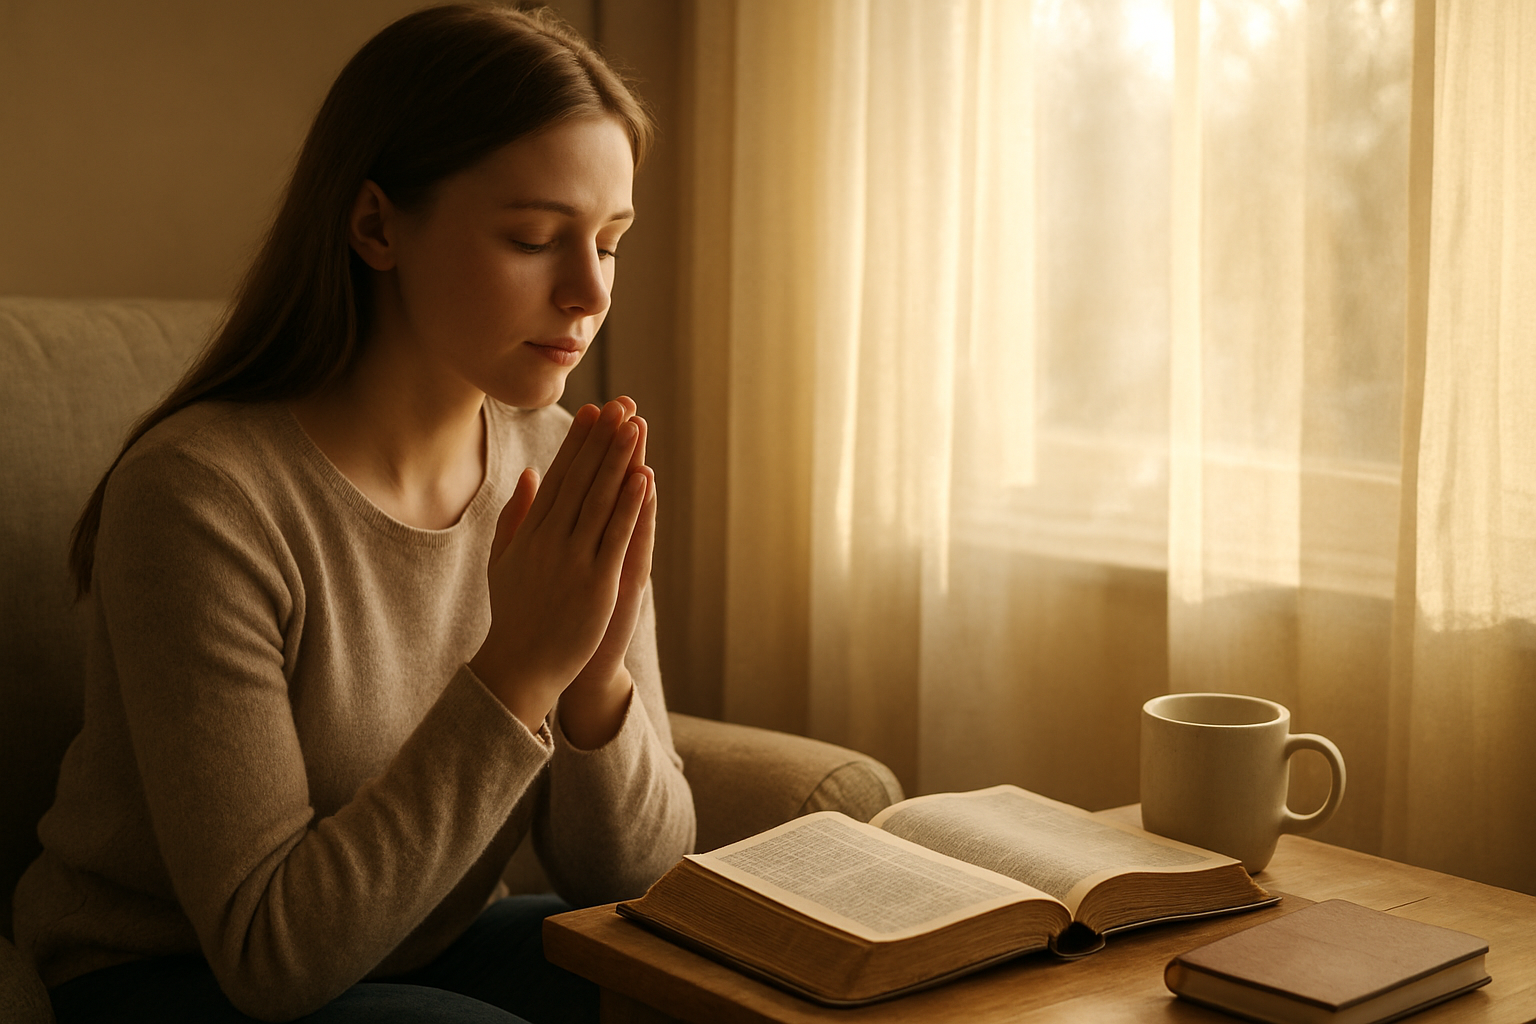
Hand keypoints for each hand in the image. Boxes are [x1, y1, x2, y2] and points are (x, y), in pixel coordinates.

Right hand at [470, 399, 649, 731]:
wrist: (519, 666)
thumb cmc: (514, 614)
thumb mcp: (504, 559)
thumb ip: (515, 515)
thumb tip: (531, 474)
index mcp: (529, 532)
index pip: (558, 476)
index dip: (577, 442)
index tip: (592, 411)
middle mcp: (549, 540)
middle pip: (580, 479)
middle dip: (601, 439)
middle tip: (619, 404)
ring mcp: (572, 560)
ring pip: (599, 500)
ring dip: (618, 460)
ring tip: (634, 426)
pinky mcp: (596, 583)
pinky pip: (615, 537)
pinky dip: (629, 506)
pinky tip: (643, 478)